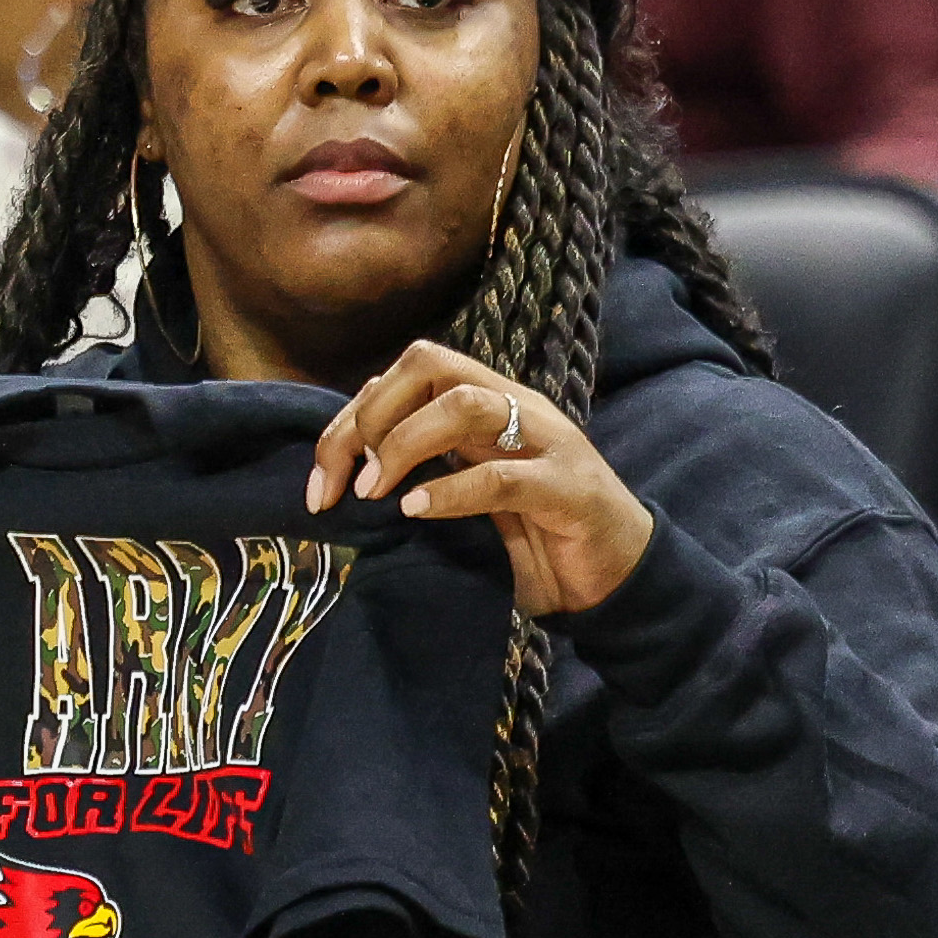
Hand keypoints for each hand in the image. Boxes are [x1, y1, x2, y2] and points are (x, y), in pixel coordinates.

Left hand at [308, 341, 652, 615]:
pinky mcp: (567, 488)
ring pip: (465, 403)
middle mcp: (514, 406)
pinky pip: (503, 475)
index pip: (403, 376)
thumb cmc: (534, 534)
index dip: (349, 421)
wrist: (617, 573)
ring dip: (405, 444)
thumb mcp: (467, 492)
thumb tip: (344, 472)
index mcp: (486, 404)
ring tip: (376, 493)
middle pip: (429, 364)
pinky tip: (417, 511)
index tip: (320, 484)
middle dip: (371, 418)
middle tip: (347, 483)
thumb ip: (423, 468)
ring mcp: (545, 441)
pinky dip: (452, 490)